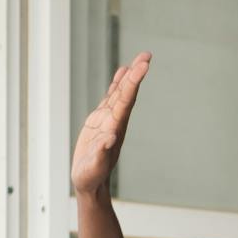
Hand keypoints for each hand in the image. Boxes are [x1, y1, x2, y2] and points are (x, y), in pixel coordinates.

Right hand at [71, 52, 150, 199]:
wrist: (90, 183)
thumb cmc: (91, 177)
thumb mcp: (94, 167)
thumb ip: (101, 153)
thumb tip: (111, 136)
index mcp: (114, 128)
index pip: (126, 101)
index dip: (133, 82)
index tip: (143, 66)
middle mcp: (115, 121)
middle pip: (127, 93)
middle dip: (136, 74)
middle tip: (146, 55)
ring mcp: (108, 120)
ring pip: (120, 93)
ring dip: (129, 76)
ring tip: (139, 59)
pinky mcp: (100, 121)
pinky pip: (111, 98)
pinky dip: (117, 85)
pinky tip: (122, 73)